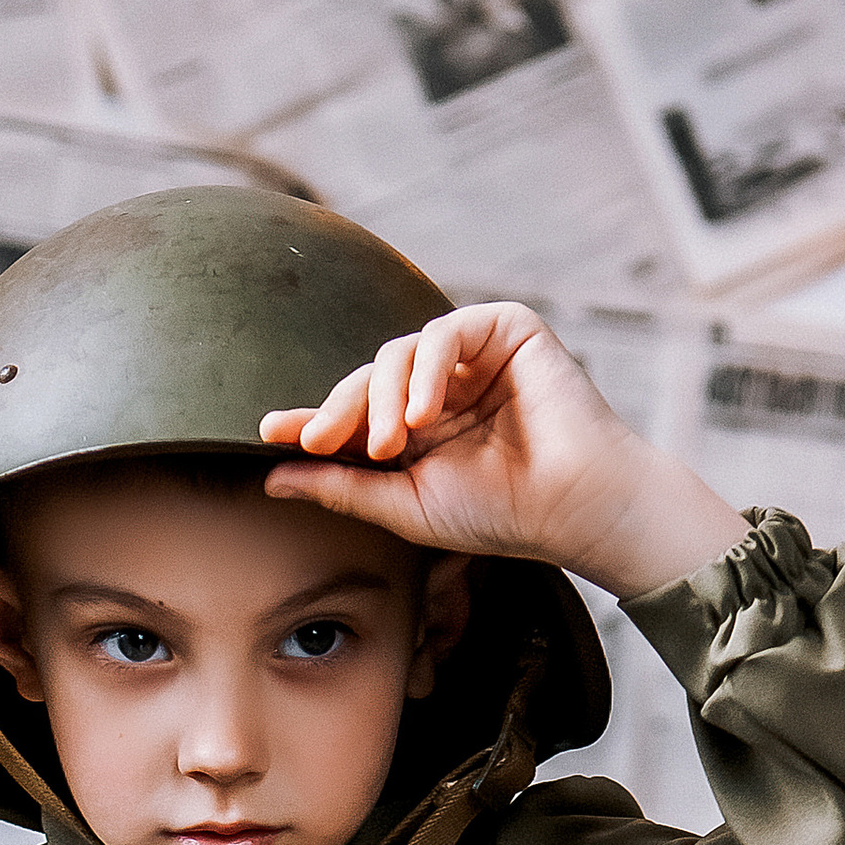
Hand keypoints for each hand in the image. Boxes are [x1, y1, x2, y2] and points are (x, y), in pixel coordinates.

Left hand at [261, 301, 748, 605]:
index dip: (314, 422)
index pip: (355, 416)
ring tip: (392, 441)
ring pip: (399, 353)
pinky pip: (446, 332)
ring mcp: (473, 357)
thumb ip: (343, 488)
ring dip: (383, 396)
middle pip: (368, 379)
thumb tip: (271, 476)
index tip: (270, 433)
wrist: (574, 509)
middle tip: (322, 444)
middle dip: (340, 410)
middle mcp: (442, 388)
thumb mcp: (405, 506)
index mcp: (420, 430)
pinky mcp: (507, 329)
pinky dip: (427, 369)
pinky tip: (424, 412)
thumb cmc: (502, 515)